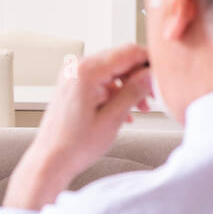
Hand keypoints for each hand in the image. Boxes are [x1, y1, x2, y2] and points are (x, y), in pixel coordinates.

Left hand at [5, 44, 151, 209]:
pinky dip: (115, 92)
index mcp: (86, 71)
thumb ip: (134, 92)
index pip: (128, 52)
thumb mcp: (112, 119)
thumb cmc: (74, 146)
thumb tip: (151, 75)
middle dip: (139, 76)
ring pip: (112, 70)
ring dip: (129, 86)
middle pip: (120, 59)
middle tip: (154, 97)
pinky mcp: (72, 85)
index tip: (163, 77)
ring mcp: (73, 75)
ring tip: (140, 108)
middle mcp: (77, 67)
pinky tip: (124, 111)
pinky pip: (100, 80)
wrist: (50, 161)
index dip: (150, 62)